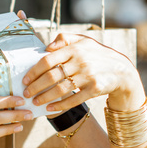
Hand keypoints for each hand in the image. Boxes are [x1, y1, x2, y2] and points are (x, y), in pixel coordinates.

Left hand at [22, 33, 144, 112]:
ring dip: (45, 97)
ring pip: (60, 89)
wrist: (121, 70)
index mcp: (74, 49)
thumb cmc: (96, 54)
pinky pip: (73, 99)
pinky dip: (60, 105)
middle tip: (26, 93)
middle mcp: (80, 61)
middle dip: (35, 86)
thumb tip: (47, 47)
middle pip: (51, 76)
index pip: (47, 60)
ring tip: (35, 101)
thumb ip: (64, 39)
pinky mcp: (94, 89)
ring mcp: (88, 76)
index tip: (25, 79)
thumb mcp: (82, 40)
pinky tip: (50, 108)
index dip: (34, 71)